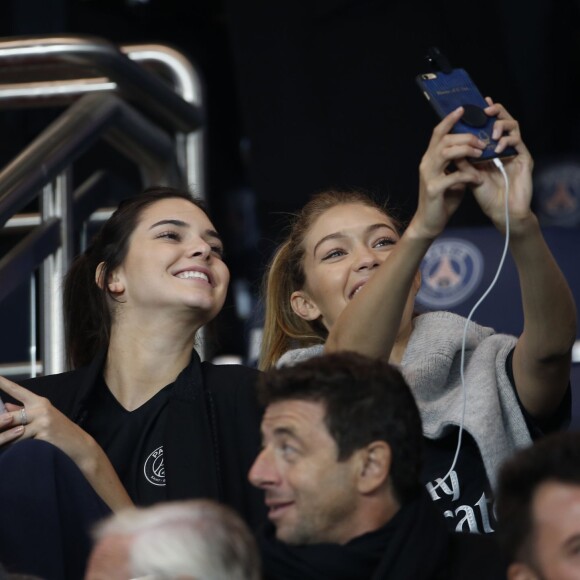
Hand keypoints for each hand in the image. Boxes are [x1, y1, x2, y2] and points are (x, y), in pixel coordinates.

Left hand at [0, 376, 96, 472]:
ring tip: (0, 442)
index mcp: (39, 402)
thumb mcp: (43, 417)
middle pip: (10, 417)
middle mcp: (41, 409)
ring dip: (4, 440)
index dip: (4, 384)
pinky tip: (14, 450)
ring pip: (13, 432)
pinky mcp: (43, 436)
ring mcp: (42, 422)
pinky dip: (14, 448)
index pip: (18, 391)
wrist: (78, 443)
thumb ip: (23, 411)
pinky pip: (21, 443)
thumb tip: (6, 406)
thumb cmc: (59, 430)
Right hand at [411, 106, 484, 239]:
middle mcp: (426, 164)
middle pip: (445, 140)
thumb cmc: (442, 200)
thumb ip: (458, 164)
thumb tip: (473, 150)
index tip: (463, 109)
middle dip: (466, 137)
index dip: (449, 120)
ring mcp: (428, 176)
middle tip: (482, 141)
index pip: (438, 133)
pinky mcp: (434, 189)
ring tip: (481, 154)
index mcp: (430, 159)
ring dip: (467, 150)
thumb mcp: (451, 177)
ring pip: (447, 152)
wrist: (429, 222)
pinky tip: (479, 179)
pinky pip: (454, 176)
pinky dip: (469, 176)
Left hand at [457, 99, 533, 233]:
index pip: (488, 127)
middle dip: (495, 112)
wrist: (502, 213)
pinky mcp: (525, 160)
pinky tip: (498, 148)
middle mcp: (505, 148)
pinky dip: (507, 142)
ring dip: (501, 125)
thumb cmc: (487, 197)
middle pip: (504, 121)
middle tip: (486, 109)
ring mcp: (516, 153)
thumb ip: (462, 162)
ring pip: (514, 127)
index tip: (473, 106)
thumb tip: (448, 146)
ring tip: (491, 133)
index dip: (482, 115)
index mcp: (491, 151)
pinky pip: (519, 143)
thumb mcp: (469, 177)